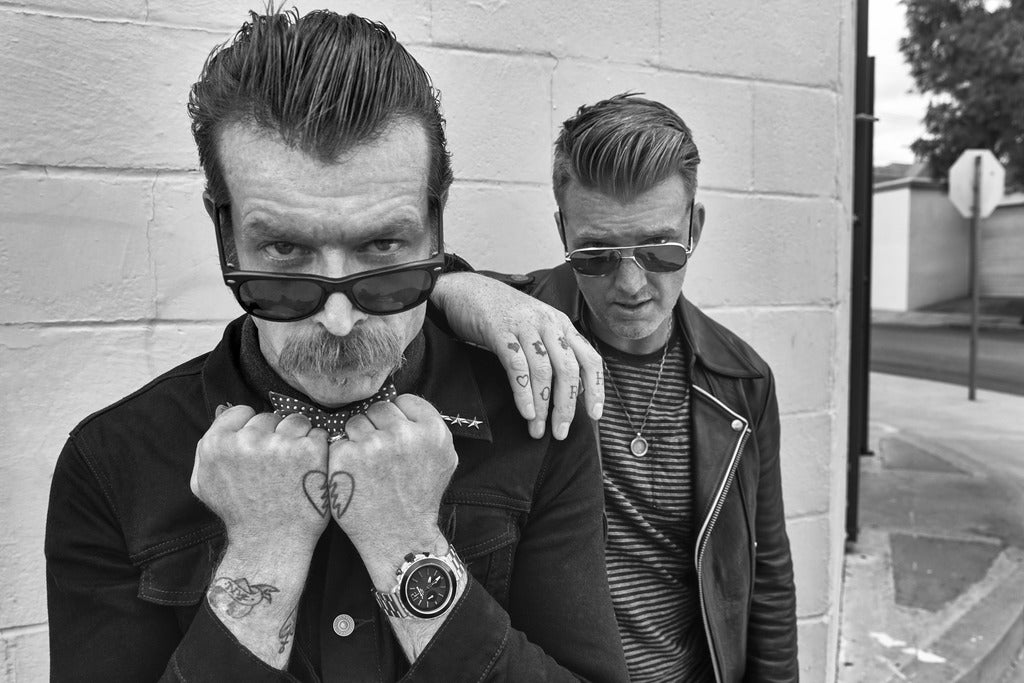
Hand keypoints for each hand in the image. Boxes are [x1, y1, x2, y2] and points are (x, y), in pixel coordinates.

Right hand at [191, 405, 329, 554]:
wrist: (270, 543)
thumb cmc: (239, 514)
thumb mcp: (205, 482)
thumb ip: (207, 445)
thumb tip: (224, 410)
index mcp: (218, 443)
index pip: (243, 412)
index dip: (252, 429)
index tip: (258, 448)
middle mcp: (248, 440)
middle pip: (270, 417)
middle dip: (276, 435)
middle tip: (277, 464)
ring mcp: (280, 444)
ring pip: (296, 421)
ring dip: (299, 438)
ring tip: (295, 466)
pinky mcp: (309, 451)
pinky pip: (319, 434)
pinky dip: (318, 449)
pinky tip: (310, 470)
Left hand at [327, 395, 455, 582]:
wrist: (400, 536)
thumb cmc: (419, 497)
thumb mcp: (443, 458)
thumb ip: (428, 428)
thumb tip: (402, 404)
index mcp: (431, 431)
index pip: (403, 401)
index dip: (397, 417)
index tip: (395, 435)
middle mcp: (403, 434)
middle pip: (378, 408)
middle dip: (376, 427)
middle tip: (380, 454)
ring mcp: (372, 445)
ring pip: (355, 422)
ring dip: (357, 439)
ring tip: (367, 466)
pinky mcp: (345, 458)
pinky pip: (339, 442)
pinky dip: (342, 457)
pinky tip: (354, 475)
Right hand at [431, 272, 603, 438]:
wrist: (465, 290)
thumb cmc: (500, 313)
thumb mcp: (534, 328)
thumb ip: (552, 352)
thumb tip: (567, 392)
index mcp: (561, 325)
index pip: (590, 358)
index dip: (596, 388)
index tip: (595, 414)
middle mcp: (548, 324)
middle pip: (568, 369)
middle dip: (566, 405)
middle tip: (560, 431)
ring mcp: (524, 326)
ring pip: (544, 371)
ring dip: (542, 405)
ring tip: (537, 428)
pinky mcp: (500, 331)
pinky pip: (518, 366)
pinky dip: (523, 392)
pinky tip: (525, 411)